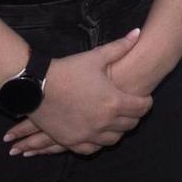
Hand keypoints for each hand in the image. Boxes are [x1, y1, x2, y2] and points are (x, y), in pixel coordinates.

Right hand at [3, 30, 153, 156]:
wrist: (36, 85)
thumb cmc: (68, 70)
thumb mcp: (96, 57)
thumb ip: (120, 47)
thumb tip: (138, 33)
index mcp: (114, 102)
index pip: (142, 108)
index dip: (146, 102)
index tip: (143, 98)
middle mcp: (104, 122)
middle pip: (130, 125)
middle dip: (133, 115)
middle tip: (130, 108)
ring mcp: (88, 134)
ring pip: (113, 139)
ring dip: (117, 130)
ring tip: (115, 121)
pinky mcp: (72, 141)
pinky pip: (92, 149)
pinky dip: (98, 142)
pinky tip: (98, 134)